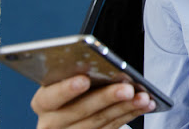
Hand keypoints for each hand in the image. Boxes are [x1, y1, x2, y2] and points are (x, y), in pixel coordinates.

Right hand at [31, 75, 154, 128]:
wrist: (69, 119)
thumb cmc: (69, 90)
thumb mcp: (65, 82)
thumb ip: (77, 75)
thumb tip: (103, 66)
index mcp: (43, 102)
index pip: (49, 97)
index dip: (66, 89)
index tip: (84, 80)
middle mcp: (53, 122)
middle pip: (80, 111)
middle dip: (106, 98)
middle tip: (127, 88)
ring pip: (100, 121)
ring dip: (125, 108)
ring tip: (143, 96)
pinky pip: (112, 127)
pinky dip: (130, 114)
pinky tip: (145, 104)